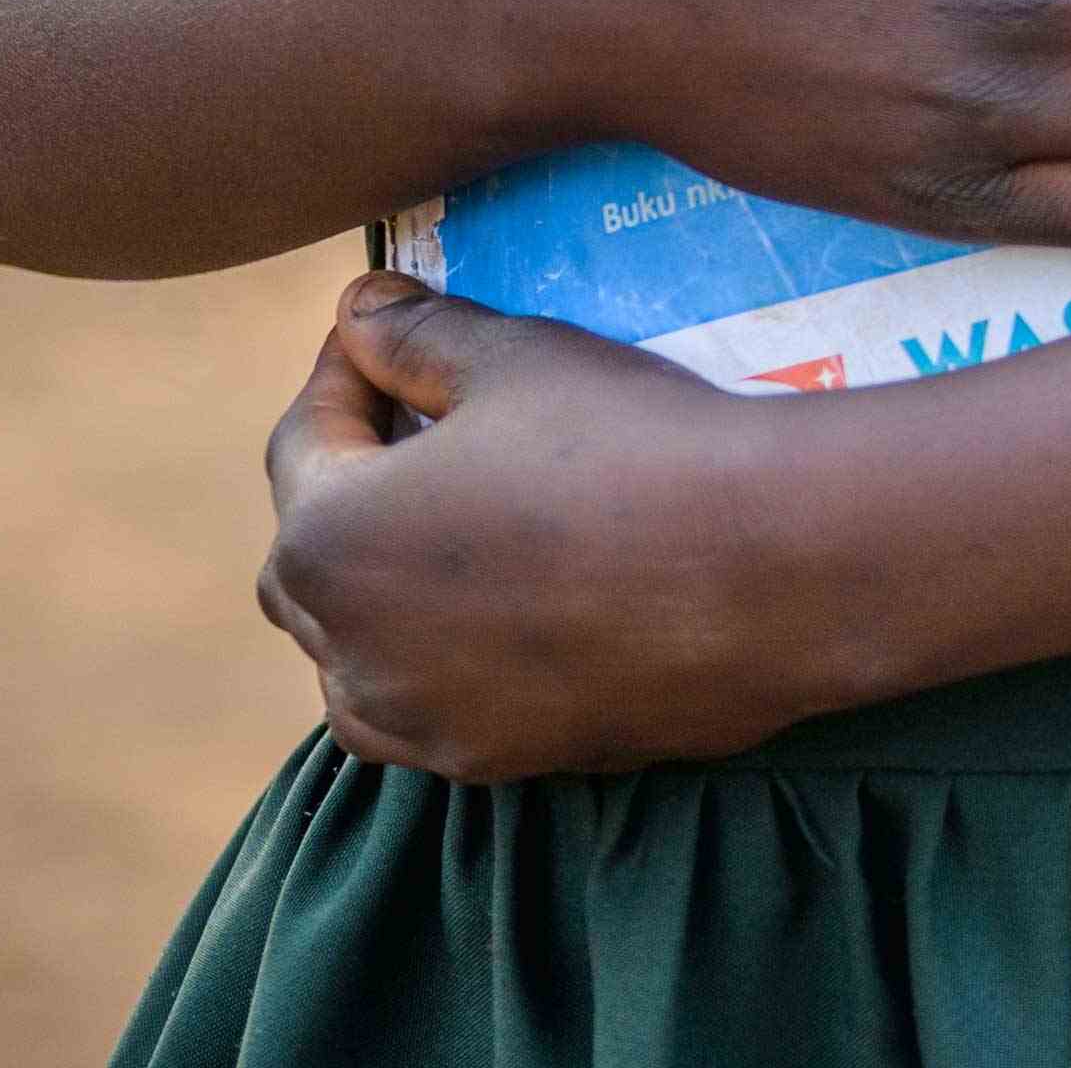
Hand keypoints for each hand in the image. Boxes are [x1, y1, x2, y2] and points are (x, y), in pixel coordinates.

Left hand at [260, 276, 812, 777]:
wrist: (768, 569)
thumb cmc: (630, 445)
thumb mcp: (517, 360)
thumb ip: (417, 336)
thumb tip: (360, 308)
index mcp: (328, 543)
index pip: (302, 441)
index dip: (345, 373)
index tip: (387, 329)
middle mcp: (351, 653)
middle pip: (312, 559)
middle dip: (354, 485)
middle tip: (427, 422)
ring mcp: (423, 722)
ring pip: (359, 655)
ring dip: (382, 591)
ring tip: (459, 528)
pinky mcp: (501, 762)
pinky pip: (434, 708)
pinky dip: (443, 660)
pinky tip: (514, 607)